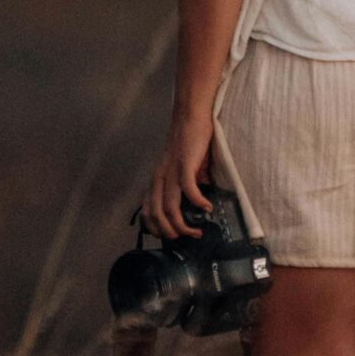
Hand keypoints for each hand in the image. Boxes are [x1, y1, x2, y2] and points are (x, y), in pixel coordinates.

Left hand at [144, 109, 215, 240]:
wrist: (190, 117)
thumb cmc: (188, 142)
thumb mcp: (182, 168)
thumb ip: (186, 186)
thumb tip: (199, 203)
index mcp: (156, 181)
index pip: (147, 212)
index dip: (156, 229)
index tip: (171, 237)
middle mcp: (159, 179)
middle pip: (156, 216)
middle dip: (170, 233)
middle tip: (185, 238)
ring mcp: (170, 173)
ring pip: (169, 209)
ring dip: (182, 225)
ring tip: (195, 231)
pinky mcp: (184, 165)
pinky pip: (188, 190)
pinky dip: (198, 203)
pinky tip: (207, 207)